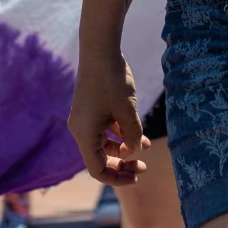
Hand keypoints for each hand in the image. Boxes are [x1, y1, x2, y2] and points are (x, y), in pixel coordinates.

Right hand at [68, 48, 147, 185]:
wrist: (99, 49)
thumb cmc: (112, 80)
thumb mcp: (127, 111)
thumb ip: (132, 135)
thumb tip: (134, 151)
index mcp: (85, 134)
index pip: (97, 169)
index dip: (117, 177)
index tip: (137, 175)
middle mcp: (81, 129)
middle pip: (100, 158)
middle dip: (121, 164)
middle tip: (143, 167)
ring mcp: (85, 119)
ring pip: (104, 144)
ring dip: (124, 148)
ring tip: (146, 147)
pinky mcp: (91, 109)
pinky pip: (105, 130)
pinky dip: (120, 134)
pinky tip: (140, 134)